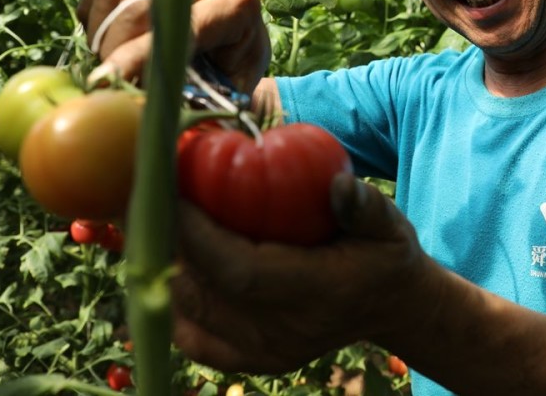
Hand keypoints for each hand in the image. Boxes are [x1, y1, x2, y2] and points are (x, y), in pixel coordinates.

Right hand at [76, 0, 269, 94]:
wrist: (241, 50)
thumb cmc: (237, 79)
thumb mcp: (231, 93)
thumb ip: (195, 98)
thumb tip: (148, 109)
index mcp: (237, 5)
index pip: (177, 27)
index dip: (139, 54)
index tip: (109, 78)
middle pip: (137, 6)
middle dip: (114, 50)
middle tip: (108, 82)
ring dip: (99, 33)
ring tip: (108, 64)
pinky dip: (92, 15)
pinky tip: (102, 41)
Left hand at [171, 173, 436, 373]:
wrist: (388, 308)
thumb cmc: (385, 256)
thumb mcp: (389, 225)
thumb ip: (365, 206)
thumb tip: (337, 184)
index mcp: (318, 295)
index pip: (241, 272)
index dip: (199, 234)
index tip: (176, 189)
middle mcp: (284, 332)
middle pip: (203, 289)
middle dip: (170, 238)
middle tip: (156, 190)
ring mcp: (263, 352)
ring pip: (188, 309)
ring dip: (168, 262)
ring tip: (162, 215)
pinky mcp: (249, 360)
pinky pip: (190, 333)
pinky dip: (174, 295)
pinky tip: (176, 260)